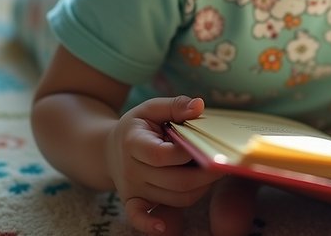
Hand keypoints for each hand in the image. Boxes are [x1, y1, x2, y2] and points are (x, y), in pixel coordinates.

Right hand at [106, 95, 257, 235]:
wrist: (108, 149)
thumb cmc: (137, 127)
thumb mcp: (152, 108)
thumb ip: (176, 106)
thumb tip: (199, 106)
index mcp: (133, 143)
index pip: (162, 155)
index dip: (186, 152)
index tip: (201, 143)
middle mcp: (132, 170)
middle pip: (176, 181)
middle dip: (206, 173)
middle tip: (221, 161)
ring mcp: (132, 189)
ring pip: (175, 198)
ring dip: (200, 188)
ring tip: (209, 172)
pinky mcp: (132, 202)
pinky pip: (140, 218)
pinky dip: (152, 224)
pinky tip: (164, 227)